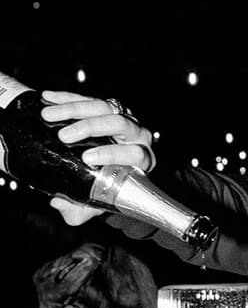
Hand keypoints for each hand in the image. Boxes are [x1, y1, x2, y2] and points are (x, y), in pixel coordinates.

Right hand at [35, 91, 155, 224]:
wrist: (105, 166)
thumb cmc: (105, 185)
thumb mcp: (95, 201)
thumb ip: (80, 210)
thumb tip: (59, 205)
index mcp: (141, 160)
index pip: (134, 153)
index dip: (112, 154)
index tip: (87, 158)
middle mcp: (136, 135)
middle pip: (118, 123)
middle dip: (90, 127)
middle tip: (64, 135)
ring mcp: (123, 118)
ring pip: (102, 106)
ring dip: (74, 108)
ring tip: (48, 115)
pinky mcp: (106, 106)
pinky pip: (88, 97)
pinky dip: (66, 97)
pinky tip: (46, 98)